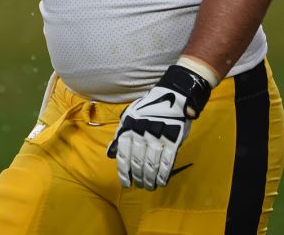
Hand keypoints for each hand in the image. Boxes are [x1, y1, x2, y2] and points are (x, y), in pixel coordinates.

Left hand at [106, 64, 212, 189]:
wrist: (173, 95)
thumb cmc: (148, 108)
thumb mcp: (129, 117)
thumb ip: (120, 136)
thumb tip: (110, 154)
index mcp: (130, 128)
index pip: (123, 155)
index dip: (124, 172)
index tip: (125, 183)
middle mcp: (142, 134)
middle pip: (138, 162)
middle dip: (138, 177)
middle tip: (139, 186)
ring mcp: (158, 137)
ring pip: (151, 164)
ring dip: (150, 179)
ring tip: (149, 187)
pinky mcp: (173, 140)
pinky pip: (167, 161)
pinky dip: (163, 174)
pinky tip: (161, 181)